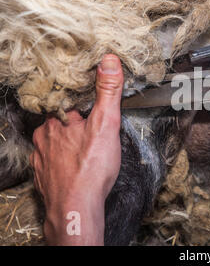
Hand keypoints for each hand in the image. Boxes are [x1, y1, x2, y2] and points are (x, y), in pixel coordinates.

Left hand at [30, 54, 123, 244]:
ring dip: (64, 142)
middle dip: (71, 122)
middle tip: (88, 126)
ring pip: (51, 143)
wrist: (76, 207)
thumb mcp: (106, 124)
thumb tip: (109, 60)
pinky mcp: (43, 177)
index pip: (64, 101)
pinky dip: (59, 162)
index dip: (77, 101)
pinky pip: (49, 163)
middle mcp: (44, 138)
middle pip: (57, 122)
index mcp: (57, 121)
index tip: (87, 103)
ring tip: (81, 145)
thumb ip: (108, 92)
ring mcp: (41, 159)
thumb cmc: (91, 167)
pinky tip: (71, 165)